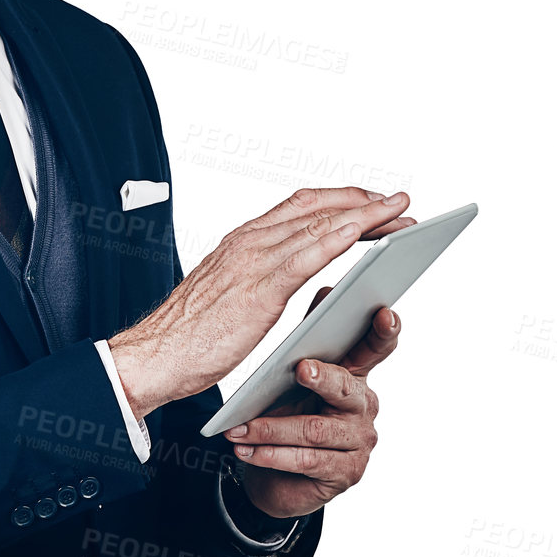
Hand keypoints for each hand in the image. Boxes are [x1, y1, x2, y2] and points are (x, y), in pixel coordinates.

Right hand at [109, 187, 412, 417]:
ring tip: (400, 214)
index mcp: (243, 241)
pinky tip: (366, 231)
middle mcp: (249, 240)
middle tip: (399, 203)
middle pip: (317, 206)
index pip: (300, 206)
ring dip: (366, 214)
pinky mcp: (259, 286)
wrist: (156, 356)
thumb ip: (259, 277)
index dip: (341, 199)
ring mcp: (253, 259)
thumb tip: (289, 274)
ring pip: (320, 223)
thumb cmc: (189, 335)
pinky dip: (341, 236)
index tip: (373, 201)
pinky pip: (308, 253)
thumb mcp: (231, 295)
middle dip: (363, 201)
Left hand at [224, 293, 401, 518]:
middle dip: (322, 378)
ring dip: (273, 428)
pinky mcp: (346, 472)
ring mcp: (359, 441)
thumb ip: (311, 335)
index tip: (384, 313)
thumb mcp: (294, 374)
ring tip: (240, 428)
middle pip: (345, 388)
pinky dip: (272, 455)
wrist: (278, 474)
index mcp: (356, 373)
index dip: (384, 331)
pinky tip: (247, 450)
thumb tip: (326, 288)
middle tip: (301, 369)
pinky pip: (307, 460)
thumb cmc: (289, 412)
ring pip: (316, 430)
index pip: (377, 347)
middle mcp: (364, 405)